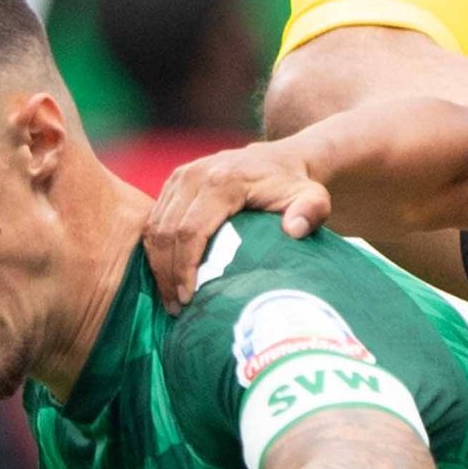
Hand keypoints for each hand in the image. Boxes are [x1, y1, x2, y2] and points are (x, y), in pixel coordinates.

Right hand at [144, 141, 335, 301]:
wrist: (280, 160)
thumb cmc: (295, 187)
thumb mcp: (314, 198)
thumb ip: (310, 212)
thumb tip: (294, 230)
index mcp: (223, 181)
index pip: (191, 230)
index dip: (185, 268)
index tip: (189, 298)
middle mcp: (195, 174)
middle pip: (167, 232)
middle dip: (167, 274)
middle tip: (175, 308)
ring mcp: (181, 176)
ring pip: (155, 227)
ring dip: (157, 266)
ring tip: (170, 298)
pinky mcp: (174, 182)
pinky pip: (154, 219)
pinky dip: (156, 250)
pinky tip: (167, 276)